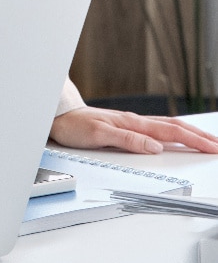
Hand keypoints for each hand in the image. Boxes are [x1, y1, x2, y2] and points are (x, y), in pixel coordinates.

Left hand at [51, 106, 217, 153]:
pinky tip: (178, 135)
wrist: (61, 116)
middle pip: (176, 128)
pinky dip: (175, 132)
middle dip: (200, 136)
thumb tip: (155, 147)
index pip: (172, 132)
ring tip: (207, 140)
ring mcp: (134, 123)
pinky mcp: (128, 126)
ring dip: (190, 133)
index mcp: (134, 124)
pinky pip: (158, 128)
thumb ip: (127, 140)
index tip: (213, 147)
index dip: (194, 140)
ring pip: (169, 126)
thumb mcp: (99, 136)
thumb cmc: (76, 126)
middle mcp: (137, 122)